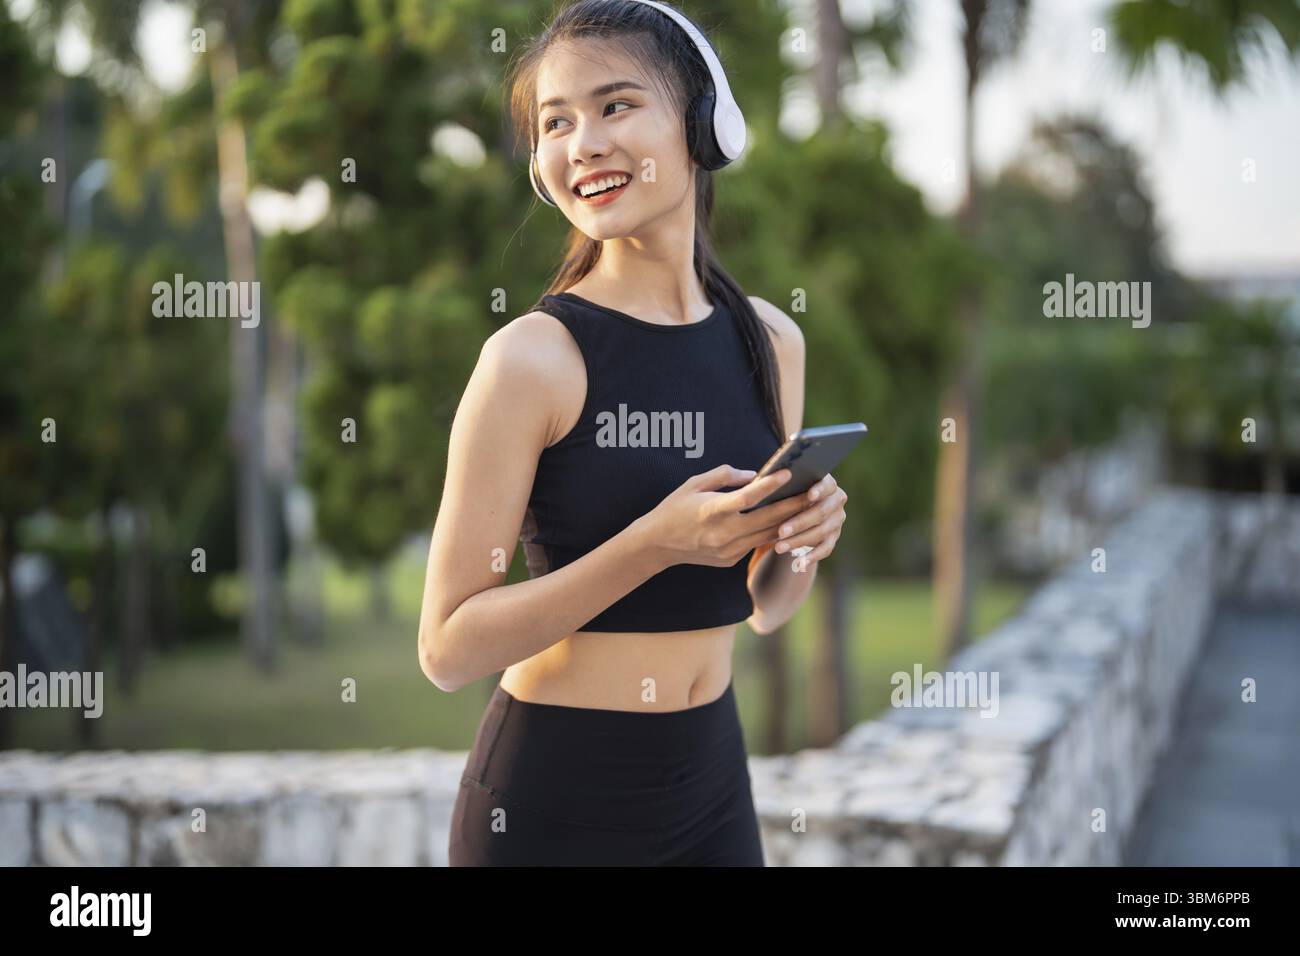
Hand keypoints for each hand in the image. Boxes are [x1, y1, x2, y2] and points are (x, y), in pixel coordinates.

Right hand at [641, 464, 808, 569]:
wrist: (657, 545)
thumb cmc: (675, 507)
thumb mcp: (694, 483)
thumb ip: (726, 476)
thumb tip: (755, 474)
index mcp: (711, 511)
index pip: (747, 498)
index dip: (769, 486)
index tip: (788, 473)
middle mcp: (722, 533)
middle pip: (767, 519)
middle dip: (793, 506)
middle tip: (814, 492)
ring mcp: (728, 550)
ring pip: (768, 535)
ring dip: (789, 522)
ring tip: (807, 506)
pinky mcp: (731, 560)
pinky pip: (757, 544)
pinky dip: (772, 532)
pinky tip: (787, 521)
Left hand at [767, 472, 845, 571]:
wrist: (793, 511)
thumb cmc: (784, 493)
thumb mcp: (783, 487)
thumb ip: (780, 483)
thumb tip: (763, 483)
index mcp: (827, 483)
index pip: (828, 484)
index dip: (820, 490)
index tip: (809, 496)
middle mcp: (836, 501)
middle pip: (821, 512)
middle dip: (800, 522)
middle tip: (780, 532)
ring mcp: (836, 520)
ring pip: (821, 532)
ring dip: (799, 541)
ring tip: (779, 547)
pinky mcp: (833, 537)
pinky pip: (825, 549)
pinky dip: (812, 556)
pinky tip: (798, 563)